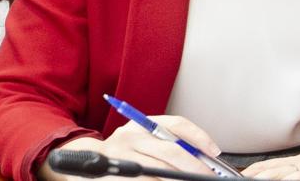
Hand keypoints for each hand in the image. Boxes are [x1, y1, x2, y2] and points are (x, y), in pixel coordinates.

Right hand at [40, 116, 221, 180]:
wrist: (85, 161)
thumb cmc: (124, 151)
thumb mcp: (142, 139)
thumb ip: (168, 143)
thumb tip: (204, 156)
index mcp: (141, 124)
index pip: (175, 124)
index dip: (198, 137)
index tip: (214, 151)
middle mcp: (131, 136)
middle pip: (170, 150)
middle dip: (194, 165)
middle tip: (209, 176)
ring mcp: (123, 155)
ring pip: (160, 170)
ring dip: (180, 178)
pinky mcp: (118, 172)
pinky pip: (146, 180)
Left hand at [244, 154, 299, 179]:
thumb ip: (295, 179)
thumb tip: (278, 180)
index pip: (273, 165)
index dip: (256, 169)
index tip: (242, 174)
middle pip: (276, 166)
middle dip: (258, 172)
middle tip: (243, 176)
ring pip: (288, 170)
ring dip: (270, 174)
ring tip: (254, 179)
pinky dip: (294, 178)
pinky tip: (286, 180)